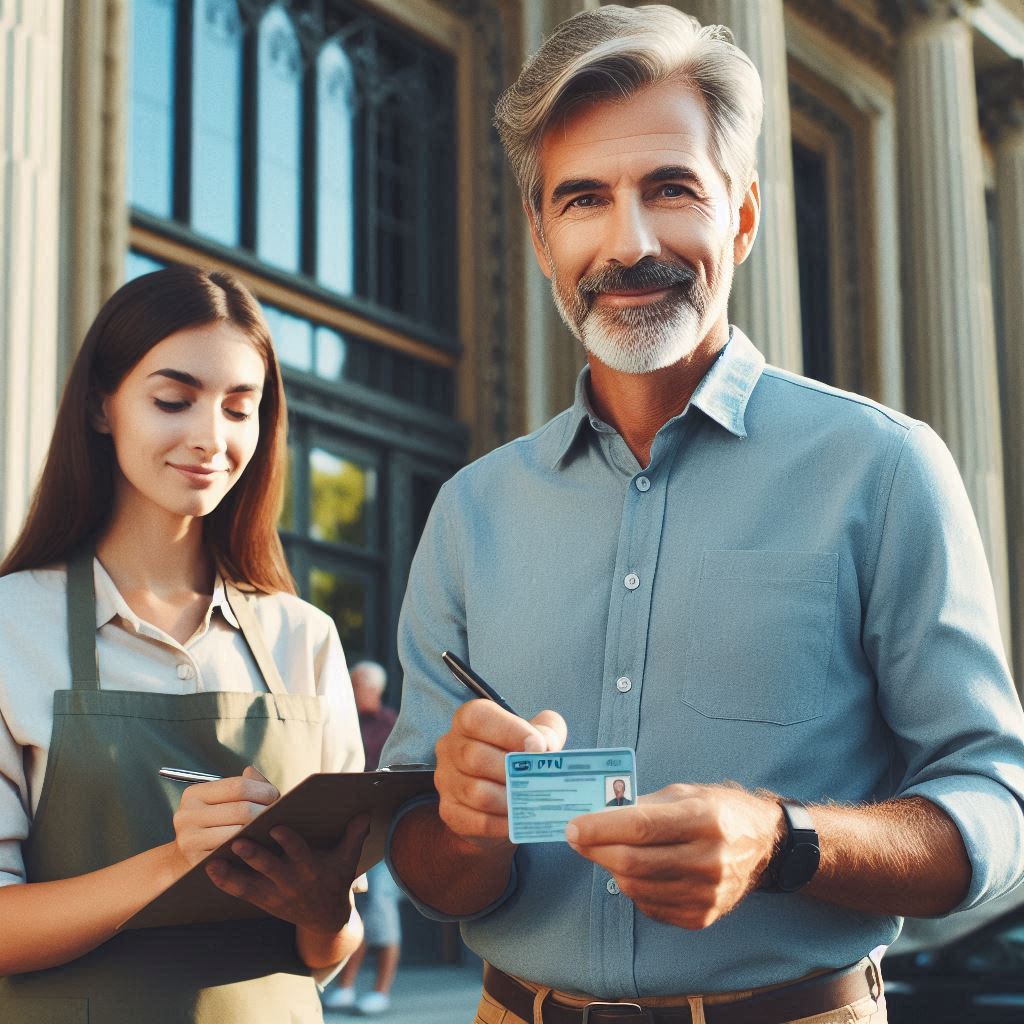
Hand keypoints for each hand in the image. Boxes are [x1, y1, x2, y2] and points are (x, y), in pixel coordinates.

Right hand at [171, 765, 278, 869]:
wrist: (186, 861)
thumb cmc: (215, 825)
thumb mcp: (223, 802)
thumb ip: (243, 785)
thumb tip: (252, 771)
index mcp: (194, 794)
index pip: (239, 786)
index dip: (264, 791)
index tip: (276, 798)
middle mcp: (186, 815)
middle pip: (242, 810)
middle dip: (266, 812)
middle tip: (280, 816)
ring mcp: (189, 840)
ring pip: (239, 832)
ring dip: (261, 832)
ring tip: (273, 829)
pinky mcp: (197, 863)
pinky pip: (233, 854)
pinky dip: (250, 849)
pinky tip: (260, 846)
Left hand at [206, 812, 370, 934]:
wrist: (326, 919)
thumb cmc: (336, 879)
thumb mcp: (349, 858)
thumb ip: (354, 833)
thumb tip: (365, 811)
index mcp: (312, 868)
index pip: (300, 853)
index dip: (289, 842)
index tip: (277, 826)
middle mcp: (292, 882)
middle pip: (270, 869)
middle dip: (254, 856)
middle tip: (238, 842)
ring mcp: (275, 894)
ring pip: (250, 884)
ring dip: (232, 873)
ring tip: (214, 860)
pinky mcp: (263, 901)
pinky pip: (240, 893)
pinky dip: (225, 882)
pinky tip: (210, 868)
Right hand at [434, 700, 566, 848]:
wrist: (502, 800)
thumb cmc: (519, 758)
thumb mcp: (538, 736)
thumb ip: (548, 733)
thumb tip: (547, 748)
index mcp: (468, 720)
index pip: (477, 717)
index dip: (508, 730)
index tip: (538, 746)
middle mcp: (450, 746)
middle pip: (473, 756)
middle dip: (511, 771)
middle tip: (537, 780)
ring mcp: (446, 780)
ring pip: (476, 792)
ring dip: (509, 799)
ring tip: (530, 801)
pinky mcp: (450, 811)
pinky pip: (476, 820)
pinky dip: (503, 823)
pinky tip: (519, 820)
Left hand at [566, 783, 783, 929]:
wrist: (763, 845)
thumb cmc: (717, 810)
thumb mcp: (684, 794)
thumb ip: (642, 805)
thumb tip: (596, 815)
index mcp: (703, 819)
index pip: (640, 826)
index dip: (599, 828)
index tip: (573, 826)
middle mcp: (708, 859)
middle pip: (632, 862)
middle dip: (595, 850)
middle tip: (577, 839)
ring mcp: (706, 893)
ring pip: (635, 888)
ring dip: (610, 869)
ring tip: (607, 852)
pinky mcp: (701, 917)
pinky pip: (649, 906)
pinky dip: (633, 888)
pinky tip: (635, 871)